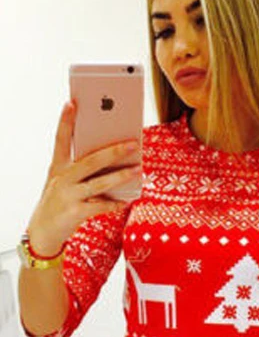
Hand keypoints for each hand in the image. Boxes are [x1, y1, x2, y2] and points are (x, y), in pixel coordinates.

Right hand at [26, 100, 141, 255]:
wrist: (42, 233)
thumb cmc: (60, 202)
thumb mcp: (64, 182)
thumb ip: (82, 171)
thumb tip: (112, 159)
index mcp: (57, 168)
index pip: (60, 140)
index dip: (65, 122)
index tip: (72, 103)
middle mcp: (62, 179)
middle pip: (89, 161)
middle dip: (113, 151)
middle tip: (133, 143)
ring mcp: (68, 196)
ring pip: (98, 183)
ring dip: (120, 176)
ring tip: (138, 170)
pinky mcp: (74, 213)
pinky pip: (100, 206)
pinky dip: (115, 203)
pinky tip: (127, 200)